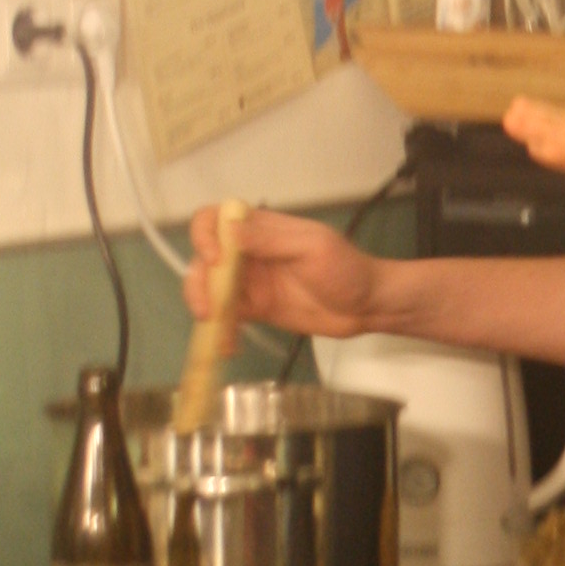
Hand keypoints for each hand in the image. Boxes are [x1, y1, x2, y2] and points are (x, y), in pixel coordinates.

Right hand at [185, 205, 401, 338]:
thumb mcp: (313, 248)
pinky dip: (220, 330)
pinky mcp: (255, 309)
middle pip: (204, 259)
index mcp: (261, 228)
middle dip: (197, 282)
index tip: (214, 259)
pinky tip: (227, 346)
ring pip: (210, 288)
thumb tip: (230, 232)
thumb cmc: (346, 269)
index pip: (216, 219)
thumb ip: (271, 240)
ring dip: (203, 306)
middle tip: (207, 309)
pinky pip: (227, 316)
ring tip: (213, 328)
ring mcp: (250, 282)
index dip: (204, 235)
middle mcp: (248, 253)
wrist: (367, 306)